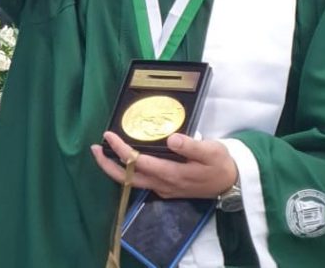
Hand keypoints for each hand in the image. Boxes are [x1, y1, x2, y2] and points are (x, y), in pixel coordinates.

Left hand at [92, 132, 237, 199]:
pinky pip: (140, 181)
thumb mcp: (211, 151)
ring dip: (114, 169)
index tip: (108, 135)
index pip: (138, 162)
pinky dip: (127, 171)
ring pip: (132, 182)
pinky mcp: (166, 189)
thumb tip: (172, 138)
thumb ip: (191, 145)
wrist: (231, 183)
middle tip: (93, 148)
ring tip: (101, 152)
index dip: (121, 150)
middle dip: (107, 165)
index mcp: (172, 174)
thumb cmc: (220, 163)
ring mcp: (163, 189)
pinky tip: (122, 159)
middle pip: (128, 178)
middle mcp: (163, 184)